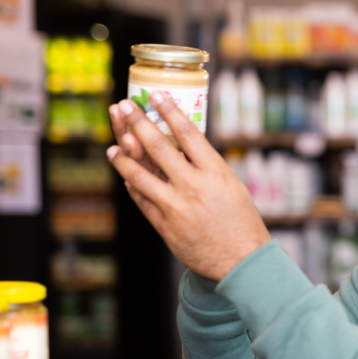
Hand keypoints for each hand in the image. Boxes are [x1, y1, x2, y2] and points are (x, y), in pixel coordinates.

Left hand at [106, 92, 270, 280]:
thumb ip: (208, 168)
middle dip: (137, 122)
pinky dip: (132, 184)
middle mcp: (194, 186)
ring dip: (123, 155)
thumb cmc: (242, 224)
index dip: (168, 111)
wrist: (241, 262)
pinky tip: (126, 173)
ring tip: (115, 143)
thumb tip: (183, 148)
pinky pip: (141, 199)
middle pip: (158, 146)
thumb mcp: (233, 188)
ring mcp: (175, 206)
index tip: (155, 95)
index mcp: (216, 173)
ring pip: (140, 173)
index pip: (188, 133)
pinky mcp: (164, 225)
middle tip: (124, 106)